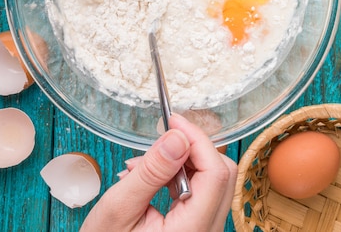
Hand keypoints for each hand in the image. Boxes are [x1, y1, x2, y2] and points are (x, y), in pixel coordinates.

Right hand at [80, 113, 236, 231]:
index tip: (174, 120)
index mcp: (191, 231)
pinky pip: (201, 194)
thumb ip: (151, 172)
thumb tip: (178, 136)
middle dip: (192, 149)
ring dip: (184, 163)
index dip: (197, 139)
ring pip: (213, 181)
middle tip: (162, 140)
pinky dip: (180, 178)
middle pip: (222, 174)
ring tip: (144, 166)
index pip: (215, 172)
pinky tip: (151, 179)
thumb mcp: (118, 209)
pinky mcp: (197, 230)